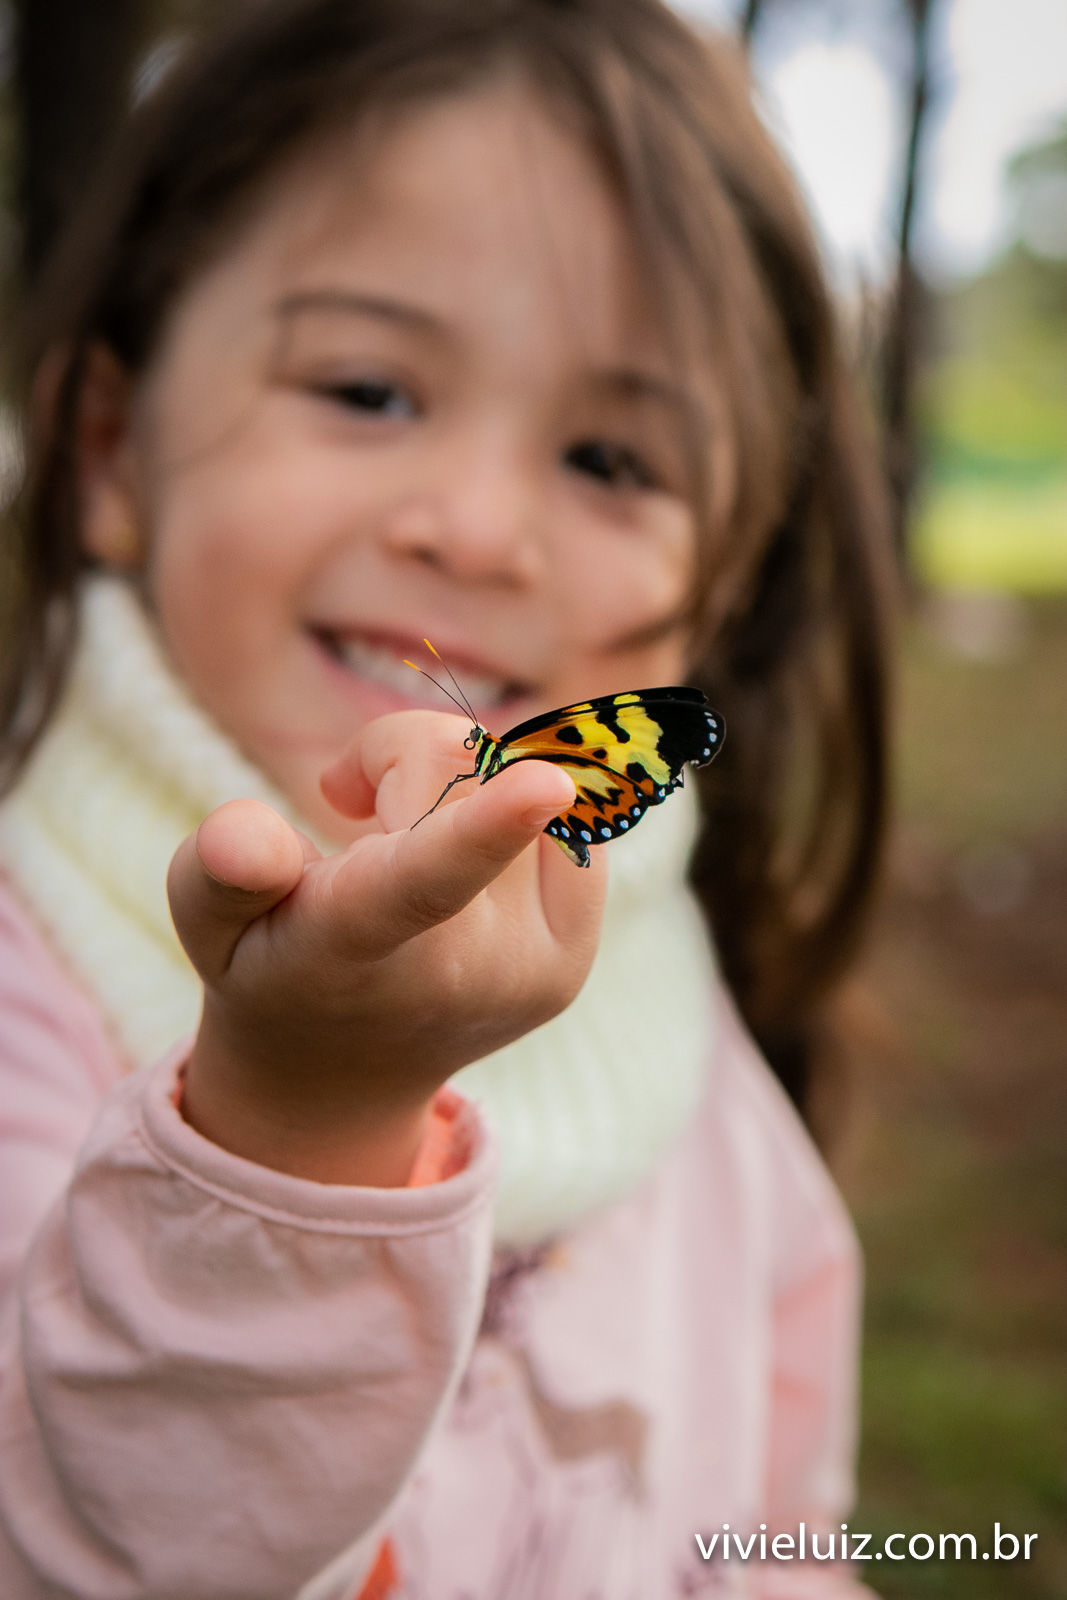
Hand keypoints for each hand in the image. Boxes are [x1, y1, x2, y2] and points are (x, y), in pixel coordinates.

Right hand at [169, 712, 605, 1184]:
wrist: (339, 1075)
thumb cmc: (266, 962)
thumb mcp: (207, 921)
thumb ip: (219, 873)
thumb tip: (244, 833)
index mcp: (352, 952)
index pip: (420, 882)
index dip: (486, 824)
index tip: (546, 783)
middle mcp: (460, 973)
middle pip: (459, 772)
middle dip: (402, 756)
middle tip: (351, 801)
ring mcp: (531, 971)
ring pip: (517, 780)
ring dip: (459, 784)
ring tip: (405, 841)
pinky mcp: (575, 955)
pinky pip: (569, 818)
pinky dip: (515, 812)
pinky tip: (469, 862)